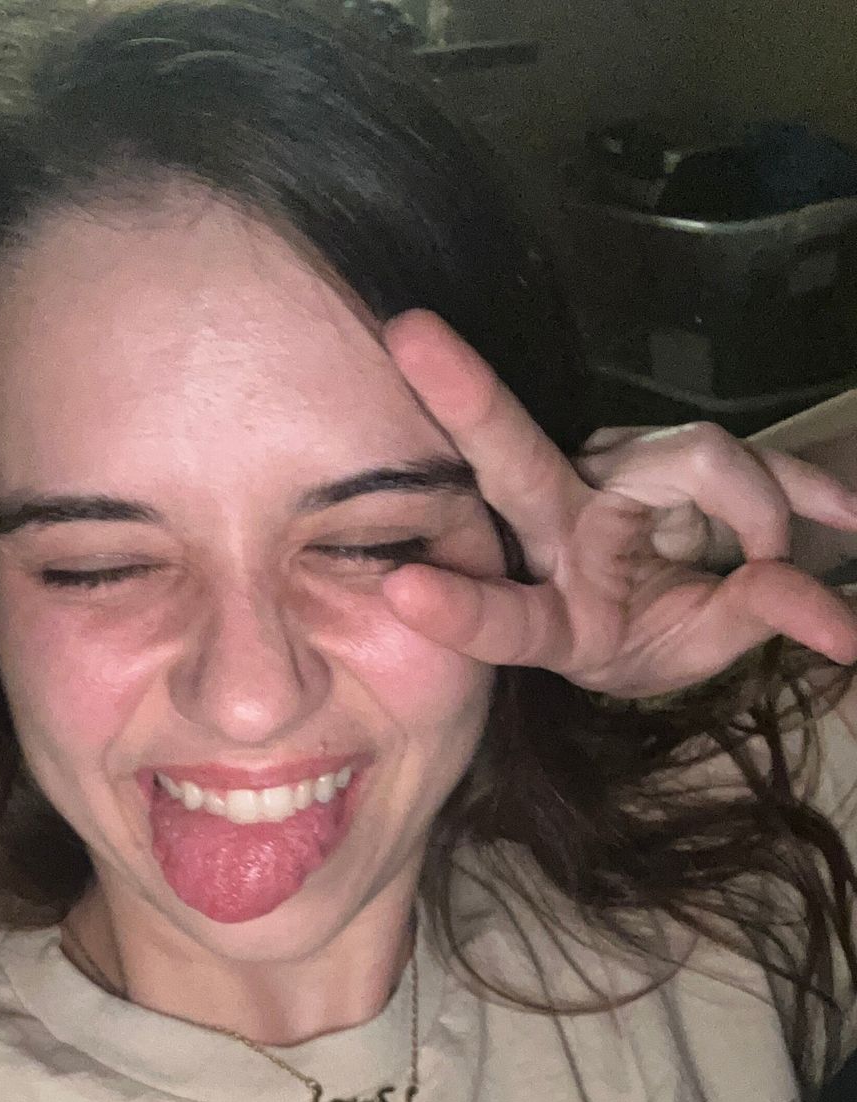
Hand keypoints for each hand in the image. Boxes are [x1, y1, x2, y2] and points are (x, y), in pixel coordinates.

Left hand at [379, 309, 856, 698]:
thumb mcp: (686, 654)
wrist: (666, 605)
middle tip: (409, 333)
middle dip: (465, 397)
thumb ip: (748, 627)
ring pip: (690, 459)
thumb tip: (840, 622)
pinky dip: (801, 489)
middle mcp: (559, 525)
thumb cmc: (646, 636)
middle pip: (515, 458)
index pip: (502, 614)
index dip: (460, 609)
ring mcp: (605, 474)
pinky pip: (740, 456)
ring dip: (757, 513)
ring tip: (779, 563)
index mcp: (551, 609)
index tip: (403, 591)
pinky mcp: (658, 449)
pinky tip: (845, 518)